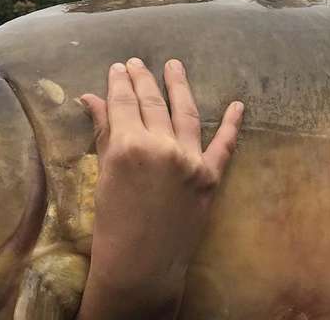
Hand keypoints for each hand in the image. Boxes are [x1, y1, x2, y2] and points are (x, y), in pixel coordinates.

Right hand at [76, 58, 243, 319]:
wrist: (142, 267)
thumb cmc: (112, 225)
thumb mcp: (104, 176)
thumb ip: (104, 134)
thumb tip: (92, 98)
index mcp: (128, 145)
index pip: (123, 102)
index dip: (119, 83)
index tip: (118, 67)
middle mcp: (161, 146)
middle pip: (152, 102)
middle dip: (143, 79)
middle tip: (138, 63)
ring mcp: (190, 160)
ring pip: (185, 112)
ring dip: (179, 86)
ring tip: (174, 66)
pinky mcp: (210, 177)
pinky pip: (224, 145)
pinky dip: (232, 124)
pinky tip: (237, 105)